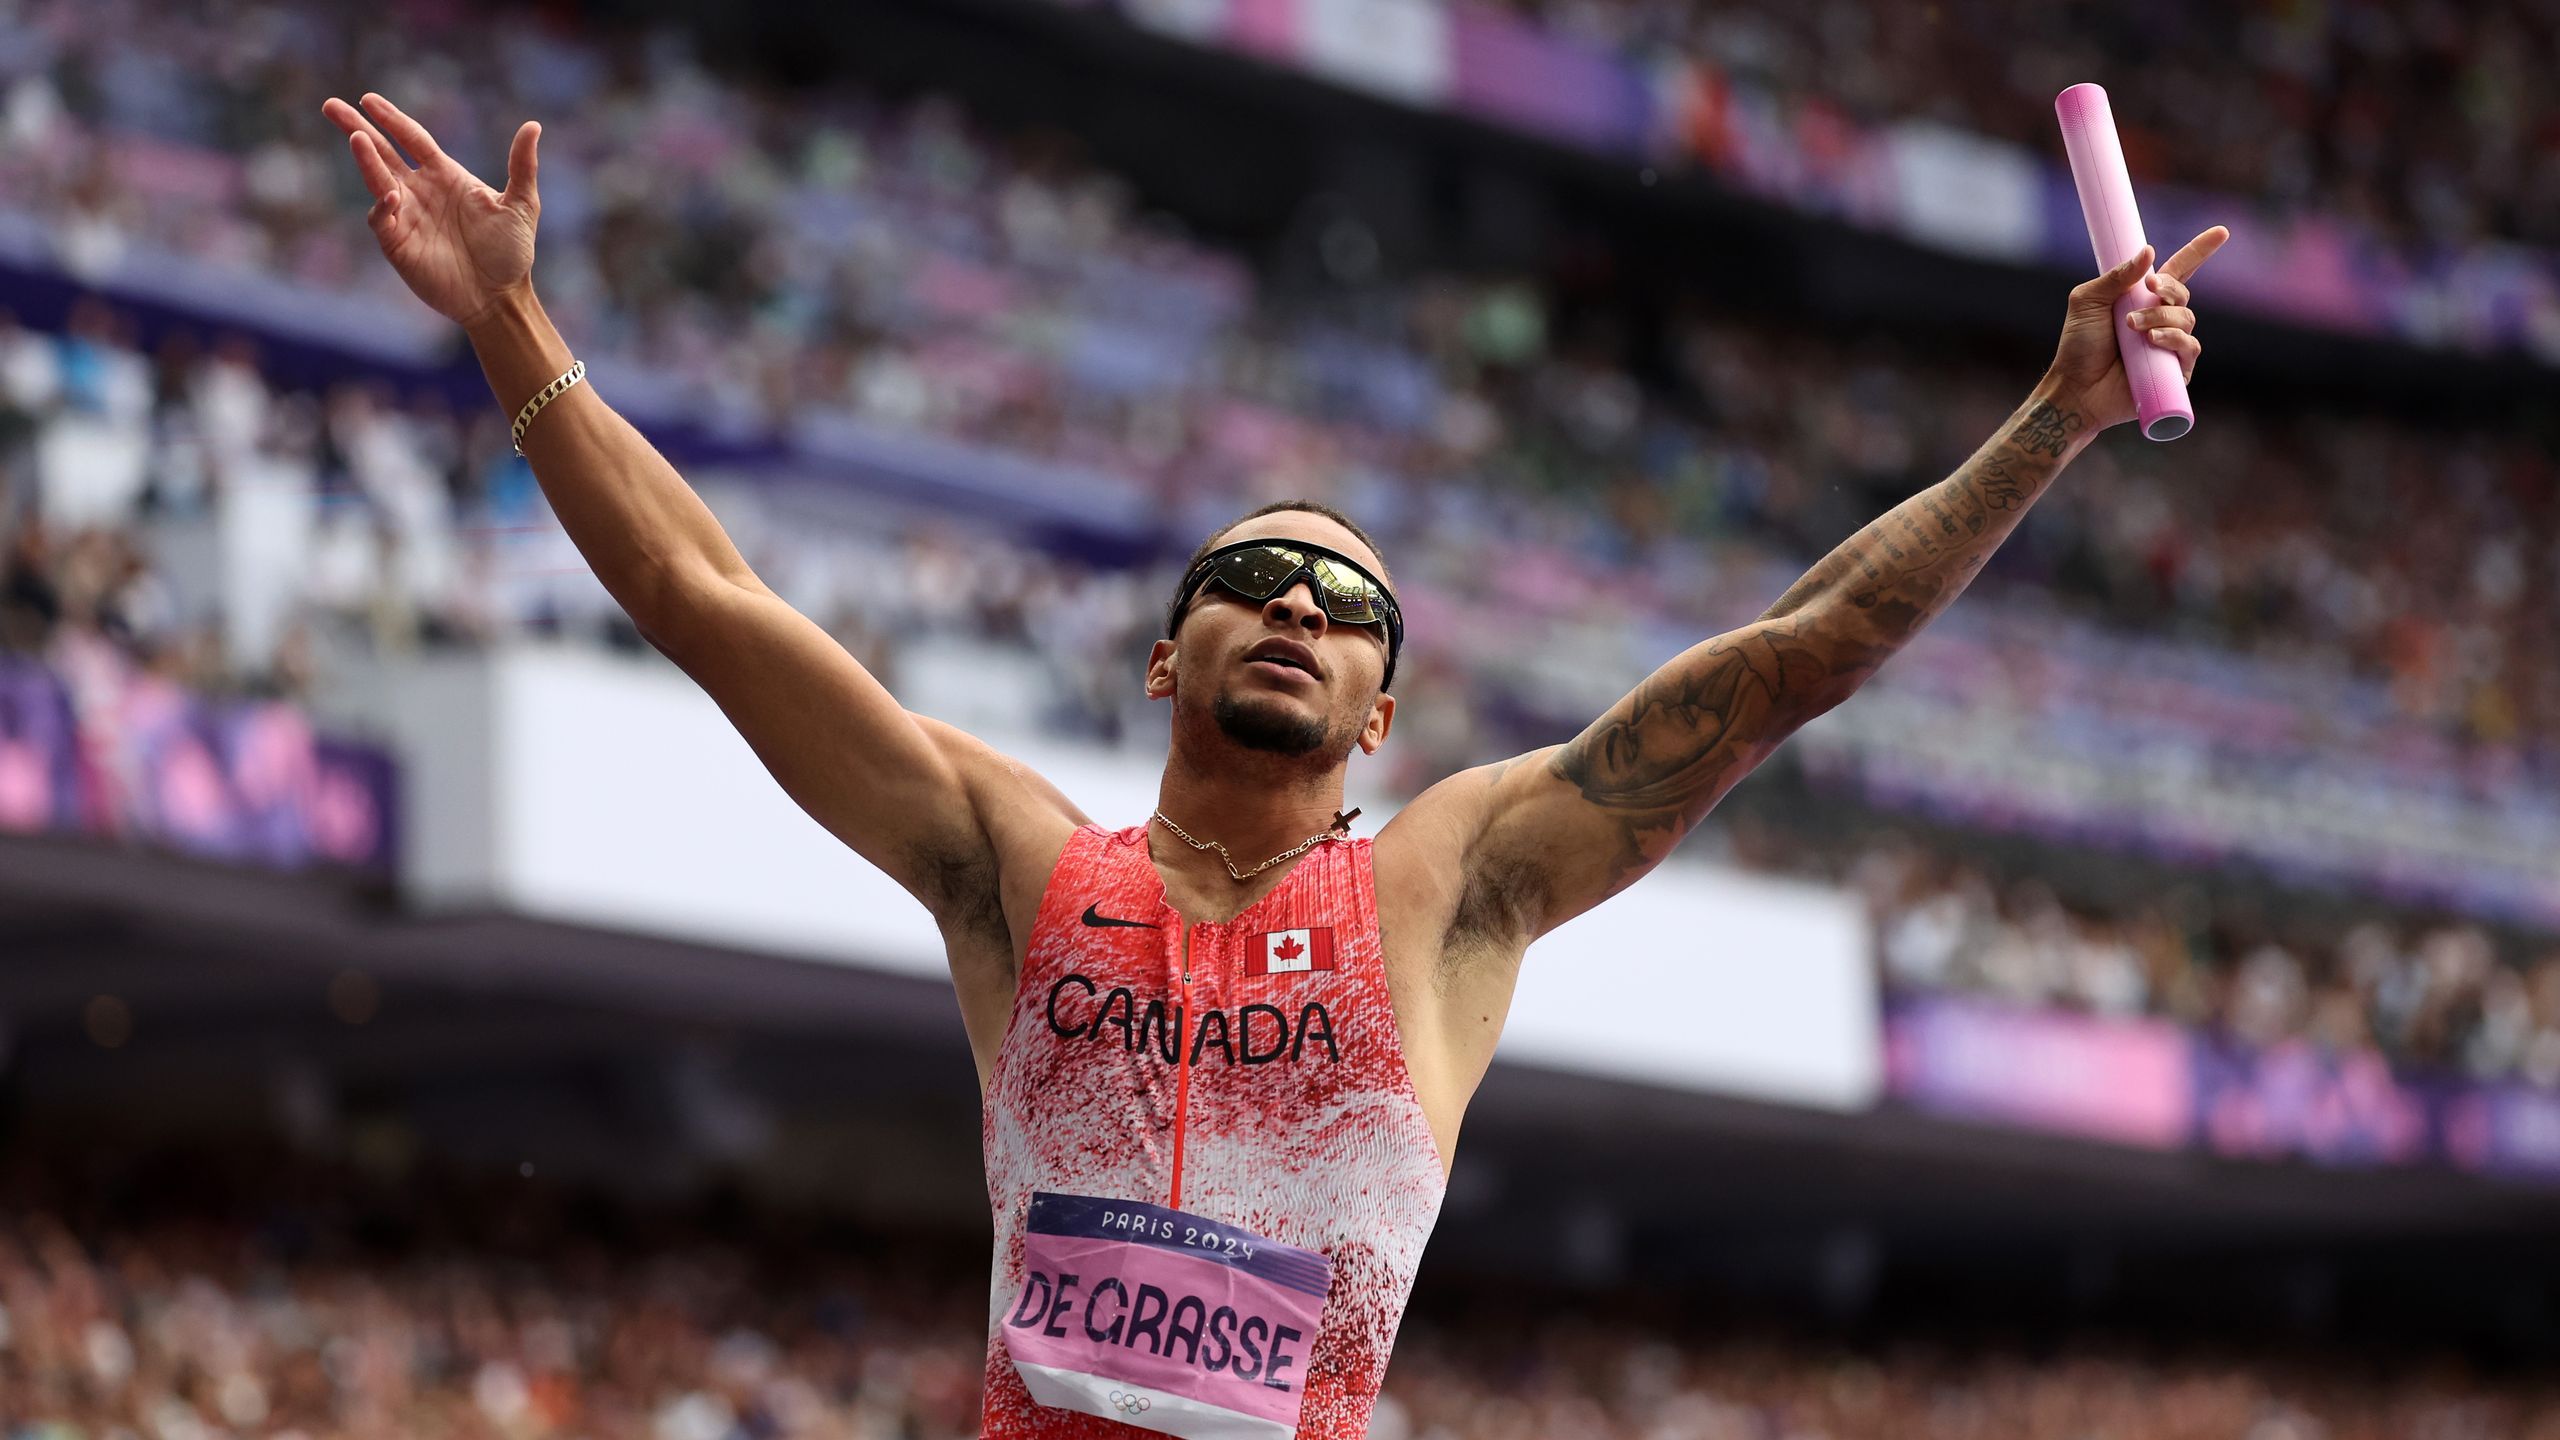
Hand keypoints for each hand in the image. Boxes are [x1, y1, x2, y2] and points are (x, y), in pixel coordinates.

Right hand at [322, 93, 542, 329]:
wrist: (500, 297)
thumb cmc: (511, 252)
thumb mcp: (522, 204)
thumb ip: (522, 166)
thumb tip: (533, 126)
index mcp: (445, 175)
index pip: (412, 139)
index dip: (391, 119)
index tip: (369, 100)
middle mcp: (420, 191)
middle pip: (383, 152)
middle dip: (357, 129)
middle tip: (332, 105)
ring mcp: (406, 216)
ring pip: (377, 180)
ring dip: (366, 160)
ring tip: (356, 137)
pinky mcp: (397, 244)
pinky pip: (381, 219)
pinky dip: (381, 206)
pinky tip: (390, 194)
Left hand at [2045, 226, 2227, 430]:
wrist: (2075, 387)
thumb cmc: (2078, 345)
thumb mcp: (2088, 302)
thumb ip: (2116, 277)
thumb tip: (2148, 252)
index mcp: (2144, 299)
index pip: (2180, 271)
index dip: (2200, 251)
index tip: (2222, 231)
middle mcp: (2161, 320)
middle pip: (2183, 294)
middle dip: (2168, 289)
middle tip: (2149, 289)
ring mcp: (2170, 345)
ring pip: (2186, 320)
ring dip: (2161, 318)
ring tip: (2132, 326)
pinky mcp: (2175, 370)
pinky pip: (2189, 348)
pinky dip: (2173, 340)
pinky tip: (2152, 340)